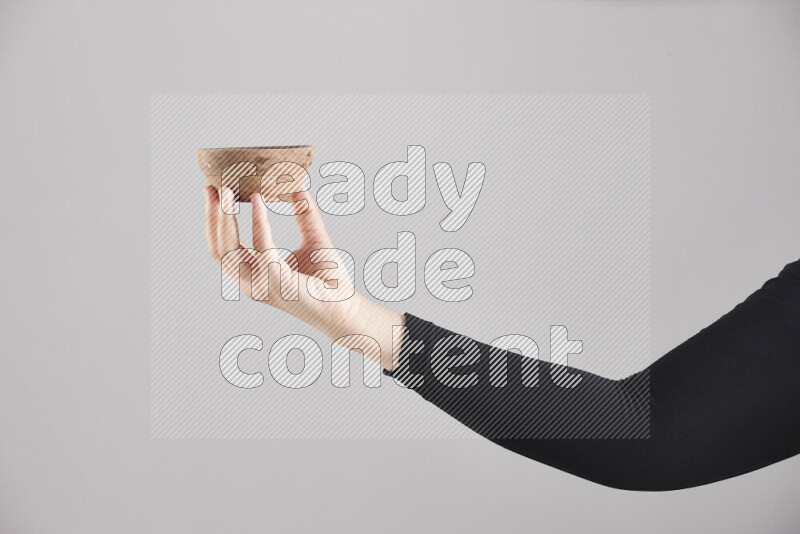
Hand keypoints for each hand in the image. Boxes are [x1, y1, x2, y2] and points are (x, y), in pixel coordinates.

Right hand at [203, 186, 402, 368]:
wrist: (345, 307)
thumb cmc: (328, 279)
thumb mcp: (313, 239)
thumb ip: (304, 214)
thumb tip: (299, 186)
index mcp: (253, 274)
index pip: (222, 247)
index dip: (214, 220)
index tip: (213, 191)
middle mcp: (250, 282)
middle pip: (219, 247)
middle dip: (213, 216)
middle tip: (212, 187)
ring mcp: (260, 284)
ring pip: (229, 249)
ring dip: (226, 217)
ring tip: (229, 191)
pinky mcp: (276, 282)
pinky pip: (261, 247)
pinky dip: (258, 221)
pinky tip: (260, 200)